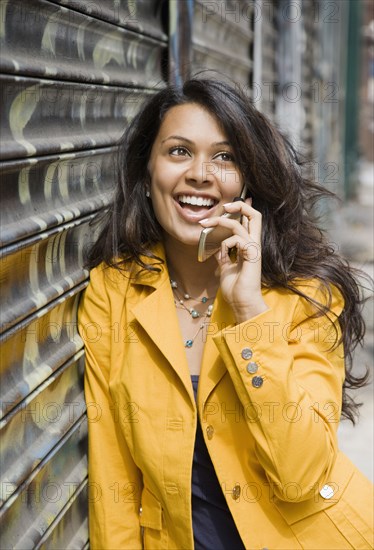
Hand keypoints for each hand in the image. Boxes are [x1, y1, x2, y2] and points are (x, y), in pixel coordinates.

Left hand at [199, 198, 268, 321]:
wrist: (241, 303)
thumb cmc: (236, 289)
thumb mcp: (225, 268)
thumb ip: (223, 255)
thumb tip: (217, 247)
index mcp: (249, 247)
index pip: (250, 222)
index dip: (243, 209)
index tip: (228, 205)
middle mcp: (254, 245)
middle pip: (256, 216)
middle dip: (241, 205)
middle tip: (225, 205)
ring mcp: (254, 250)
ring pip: (241, 224)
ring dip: (221, 222)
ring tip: (206, 225)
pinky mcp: (252, 255)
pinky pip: (237, 239)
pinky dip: (225, 243)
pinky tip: (223, 254)